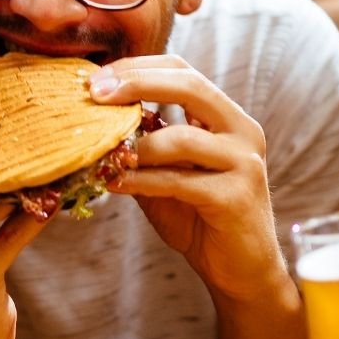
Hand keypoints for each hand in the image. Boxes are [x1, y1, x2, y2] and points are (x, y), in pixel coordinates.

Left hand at [89, 55, 285, 302]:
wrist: (241, 270)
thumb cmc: (201, 218)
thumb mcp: (168, 173)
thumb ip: (145, 145)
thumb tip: (95, 120)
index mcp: (226, 117)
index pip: (183, 70)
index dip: (138, 68)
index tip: (97, 79)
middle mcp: (242, 130)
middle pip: (189, 85)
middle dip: (136, 84)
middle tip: (95, 93)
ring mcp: (244, 163)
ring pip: (181, 138)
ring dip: (136, 145)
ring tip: (105, 154)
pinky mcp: (236, 197)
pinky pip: (179, 181)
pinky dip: (142, 180)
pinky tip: (116, 183)